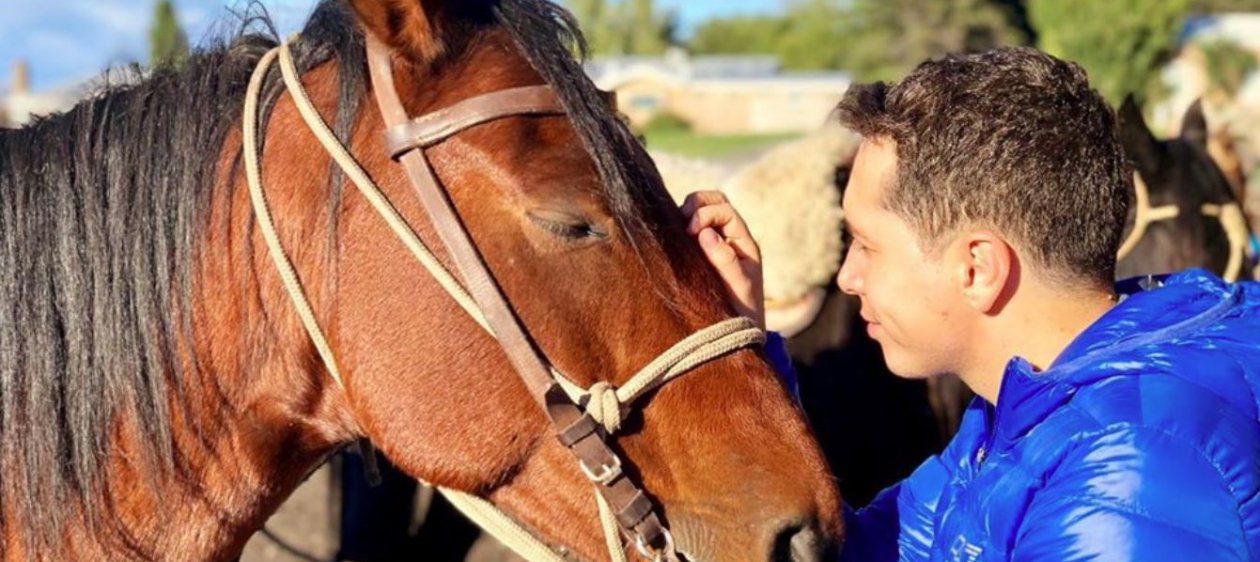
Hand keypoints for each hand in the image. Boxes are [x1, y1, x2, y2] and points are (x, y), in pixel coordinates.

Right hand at [680, 191, 765, 329]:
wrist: (738, 334)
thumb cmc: (742, 311)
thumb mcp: (738, 286)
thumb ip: (724, 260)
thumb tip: (706, 233)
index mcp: (743, 242)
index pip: (725, 210)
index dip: (705, 214)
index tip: (690, 231)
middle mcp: (730, 237)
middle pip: (715, 200)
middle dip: (696, 203)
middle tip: (681, 223)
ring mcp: (713, 243)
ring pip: (700, 210)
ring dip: (686, 213)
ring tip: (674, 231)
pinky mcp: (697, 253)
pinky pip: (687, 230)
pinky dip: (677, 226)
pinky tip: (669, 239)